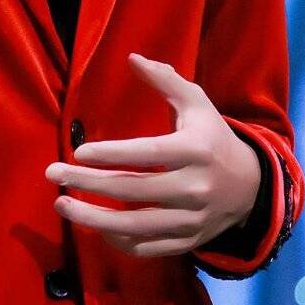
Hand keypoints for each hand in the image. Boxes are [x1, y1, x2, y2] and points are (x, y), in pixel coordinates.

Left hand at [44, 54, 262, 258]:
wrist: (251, 186)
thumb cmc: (213, 137)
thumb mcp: (197, 103)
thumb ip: (165, 80)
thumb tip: (132, 58)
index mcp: (195, 150)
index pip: (147, 154)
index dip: (111, 154)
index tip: (79, 152)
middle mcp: (194, 187)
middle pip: (132, 190)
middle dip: (87, 183)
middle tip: (52, 174)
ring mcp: (191, 219)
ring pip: (135, 225)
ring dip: (92, 218)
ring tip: (61, 205)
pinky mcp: (188, 241)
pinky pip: (147, 247)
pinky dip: (117, 240)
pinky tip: (94, 226)